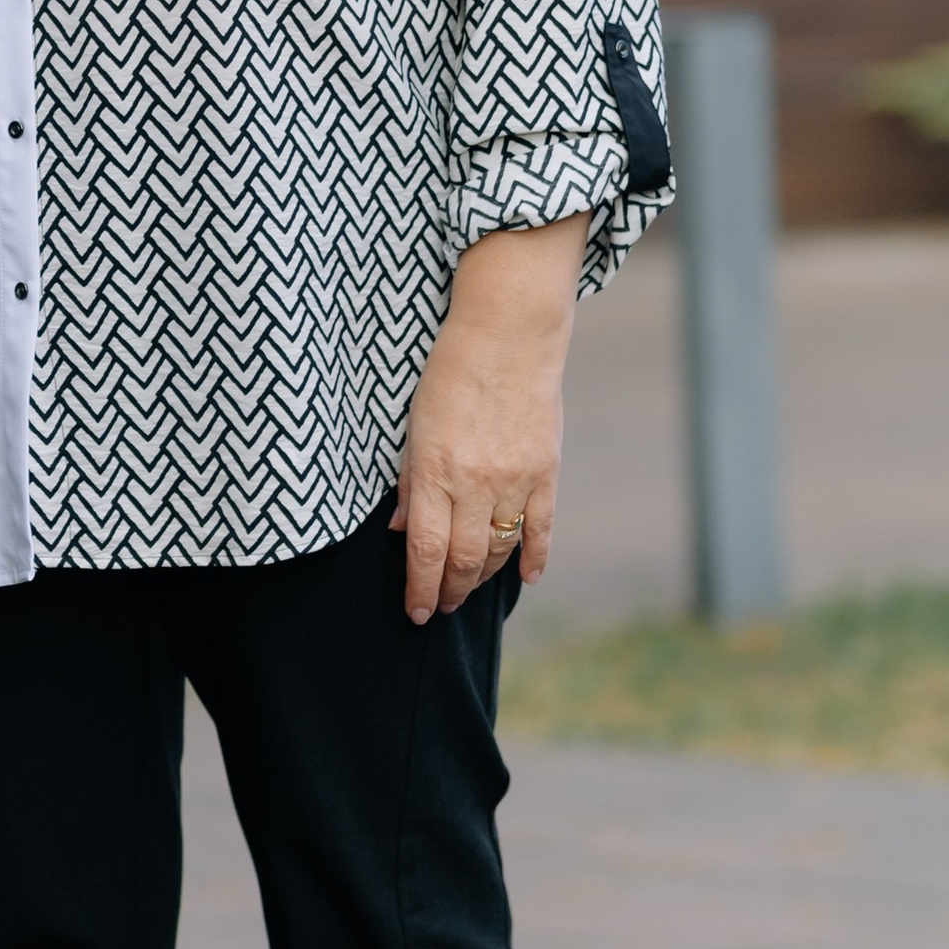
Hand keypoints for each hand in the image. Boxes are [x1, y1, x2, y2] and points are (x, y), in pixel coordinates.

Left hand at [392, 215, 586, 624]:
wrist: (508, 335)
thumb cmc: (450, 373)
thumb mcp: (413, 425)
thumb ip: (408, 481)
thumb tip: (401, 530)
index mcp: (434, 473)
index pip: (425, 551)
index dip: (419, 590)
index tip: (416, 613)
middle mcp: (475, 484)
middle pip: (462, 560)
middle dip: (448, 592)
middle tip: (440, 606)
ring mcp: (515, 481)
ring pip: (499, 551)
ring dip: (481, 578)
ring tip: (467, 588)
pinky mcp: (546, 472)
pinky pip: (542, 530)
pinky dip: (534, 559)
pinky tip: (525, 578)